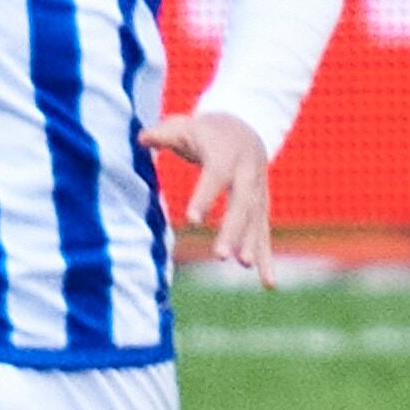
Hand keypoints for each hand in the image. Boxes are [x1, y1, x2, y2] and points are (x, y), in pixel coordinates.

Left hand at [146, 110, 277, 282]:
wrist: (247, 126)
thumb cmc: (207, 131)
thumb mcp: (185, 126)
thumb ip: (163, 133)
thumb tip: (141, 139)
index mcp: (227, 154)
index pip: (216, 177)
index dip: (205, 197)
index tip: (192, 219)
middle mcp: (247, 174)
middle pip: (242, 204)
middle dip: (233, 230)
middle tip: (220, 255)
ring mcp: (258, 192)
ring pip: (256, 220)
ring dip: (251, 244)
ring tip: (243, 266)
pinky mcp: (261, 207)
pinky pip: (264, 233)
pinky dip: (267, 258)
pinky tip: (268, 283)